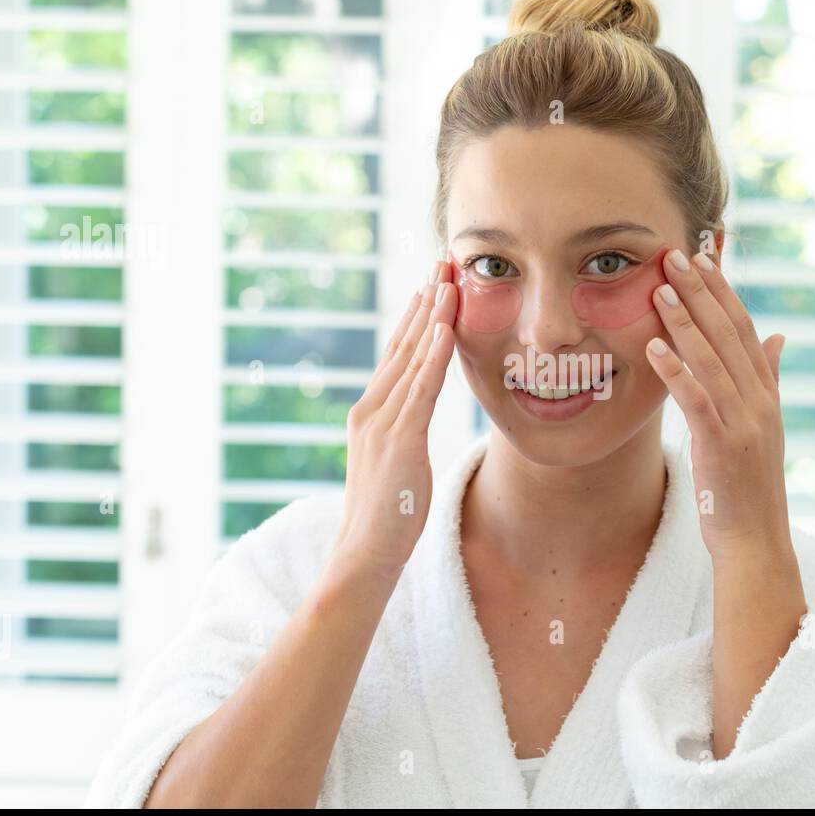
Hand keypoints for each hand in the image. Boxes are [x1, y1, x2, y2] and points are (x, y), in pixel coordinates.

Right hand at [329, 260, 457, 582]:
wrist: (364, 554)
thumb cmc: (386, 517)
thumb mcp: (394, 464)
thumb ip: (402, 432)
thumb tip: (416, 415)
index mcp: (370, 414)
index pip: (397, 355)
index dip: (417, 317)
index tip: (434, 282)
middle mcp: (372, 410)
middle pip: (403, 345)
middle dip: (425, 301)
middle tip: (444, 261)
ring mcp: (382, 424)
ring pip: (413, 359)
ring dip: (434, 316)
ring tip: (450, 280)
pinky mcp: (399, 441)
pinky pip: (421, 390)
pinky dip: (434, 356)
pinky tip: (447, 328)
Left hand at [644, 247, 796, 571]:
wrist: (755, 541)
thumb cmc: (749, 486)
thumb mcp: (763, 427)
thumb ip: (770, 379)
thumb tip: (779, 338)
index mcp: (767, 394)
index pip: (746, 329)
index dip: (724, 292)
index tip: (704, 258)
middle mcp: (760, 401)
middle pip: (730, 334)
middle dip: (702, 291)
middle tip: (676, 254)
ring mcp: (743, 423)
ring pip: (712, 360)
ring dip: (685, 321)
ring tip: (661, 287)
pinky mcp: (722, 446)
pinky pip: (696, 399)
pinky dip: (675, 369)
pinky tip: (653, 345)